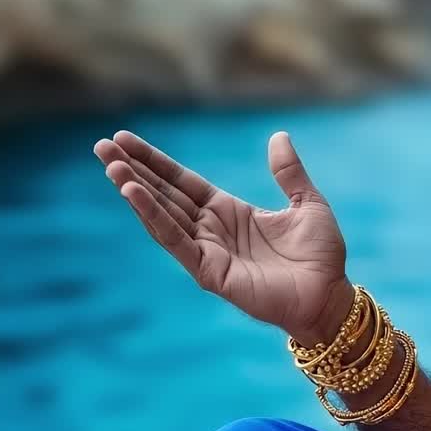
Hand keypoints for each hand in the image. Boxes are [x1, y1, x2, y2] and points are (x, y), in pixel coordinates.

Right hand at [93, 130, 353, 341]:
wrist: (330, 295)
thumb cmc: (321, 256)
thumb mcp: (307, 203)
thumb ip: (289, 172)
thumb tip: (279, 135)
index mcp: (229, 211)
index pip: (182, 182)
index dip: (154, 162)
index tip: (124, 140)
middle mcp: (212, 230)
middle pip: (164, 194)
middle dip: (132, 171)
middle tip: (101, 147)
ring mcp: (207, 251)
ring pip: (162, 215)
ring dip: (135, 191)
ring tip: (110, 166)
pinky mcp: (209, 271)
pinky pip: (175, 240)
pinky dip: (153, 217)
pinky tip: (132, 195)